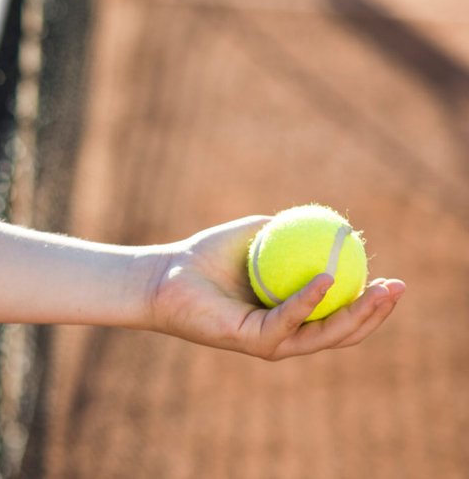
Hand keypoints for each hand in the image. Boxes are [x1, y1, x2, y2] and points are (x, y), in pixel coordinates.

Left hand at [143, 216, 405, 359]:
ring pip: (325, 334)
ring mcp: (272, 341)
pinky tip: (328, 280)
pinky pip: (288, 320)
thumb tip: (330, 224)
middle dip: (376, 312)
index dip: (371, 302)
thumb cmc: (206, 256)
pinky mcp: (254, 341)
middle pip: (343, 330)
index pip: (341, 314)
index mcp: (291, 315)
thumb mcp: (255, 235)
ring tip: (379, 290)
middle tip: (398, 286)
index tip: (392, 278)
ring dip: (357, 313)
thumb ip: (288, 232)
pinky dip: (310, 300)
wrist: (166, 275)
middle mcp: (286, 334)